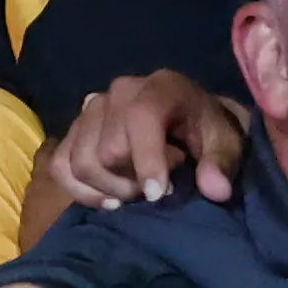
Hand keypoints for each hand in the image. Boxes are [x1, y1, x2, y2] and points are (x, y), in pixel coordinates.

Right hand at [46, 68, 251, 208]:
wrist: (189, 120)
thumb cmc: (208, 133)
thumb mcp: (226, 144)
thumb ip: (222, 164)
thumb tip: (215, 188)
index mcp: (161, 87)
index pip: (140, 117)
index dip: (146, 159)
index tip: (157, 194)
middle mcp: (120, 91)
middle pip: (108, 151)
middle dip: (133, 182)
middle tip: (158, 188)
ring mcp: (92, 108)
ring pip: (80, 161)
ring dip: (109, 189)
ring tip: (137, 190)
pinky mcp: (75, 129)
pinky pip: (60, 165)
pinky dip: (81, 191)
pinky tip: (110, 200)